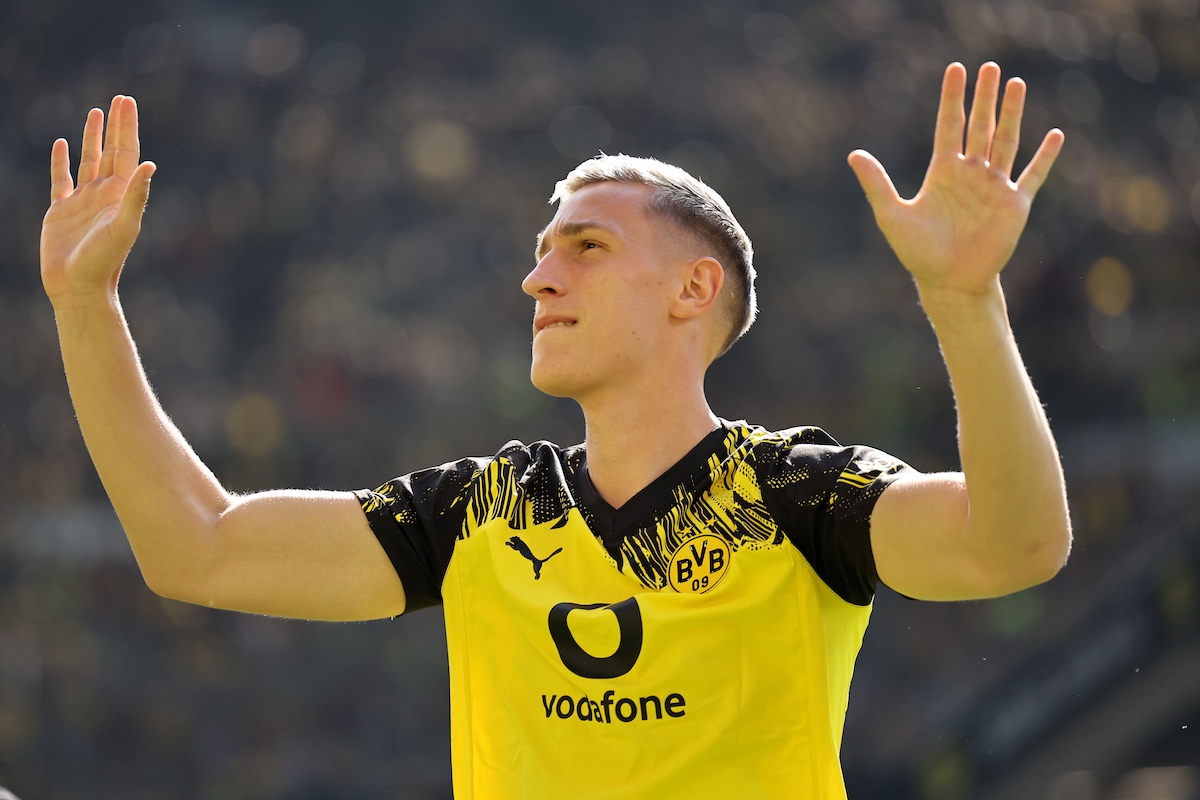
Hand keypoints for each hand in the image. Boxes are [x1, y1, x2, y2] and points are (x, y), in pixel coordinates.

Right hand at [40, 95, 155, 305]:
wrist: (79, 287)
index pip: (127, 153)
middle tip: (120, 99)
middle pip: (112, 151)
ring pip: (88, 161)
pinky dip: (60, 161)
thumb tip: (150, 165)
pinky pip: (60, 179)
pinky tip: (60, 143)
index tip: (126, 102)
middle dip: (115, 125)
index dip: (127, 127)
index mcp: (121, 195)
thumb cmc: (104, 261)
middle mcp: (104, 195)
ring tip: (95, 113)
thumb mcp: (123, 226)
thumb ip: (136, 196)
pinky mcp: (60, 211)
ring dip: (92, 137)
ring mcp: (82, 202)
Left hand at [847, 62, 1063, 297]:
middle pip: (980, 126)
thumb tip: (853, 154)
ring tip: (1017, 84)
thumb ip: (876, 184)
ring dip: (1012, 114)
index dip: (953, 99)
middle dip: (985, 97)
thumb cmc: (918, 253)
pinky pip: (1032, 175)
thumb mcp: (892, 214)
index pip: (949, 126)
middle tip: (990, 67)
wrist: (949, 283)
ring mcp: (993, 187)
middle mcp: (970, 174)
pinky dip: (1045, 157)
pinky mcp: (1014, 204)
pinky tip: (1056, 135)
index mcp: (943, 172)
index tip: (956, 69)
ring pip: (1006, 141)